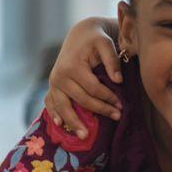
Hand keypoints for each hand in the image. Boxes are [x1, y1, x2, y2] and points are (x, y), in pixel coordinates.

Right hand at [44, 17, 122, 137]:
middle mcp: (59, 76)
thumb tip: (118, 81)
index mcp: (72, 66)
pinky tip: (60, 125)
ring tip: (84, 136)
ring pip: (63, 106)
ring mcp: (53, 82)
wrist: (80, 35)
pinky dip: (54, 114)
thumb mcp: (106, 44)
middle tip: (116, 117)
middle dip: (99, 110)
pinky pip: (50, 103)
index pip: (93, 88)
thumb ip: (112, 61)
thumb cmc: (96, 40)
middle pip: (80, 100)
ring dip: (74, 122)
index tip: (121, 105)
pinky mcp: (52, 86)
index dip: (108, 98)